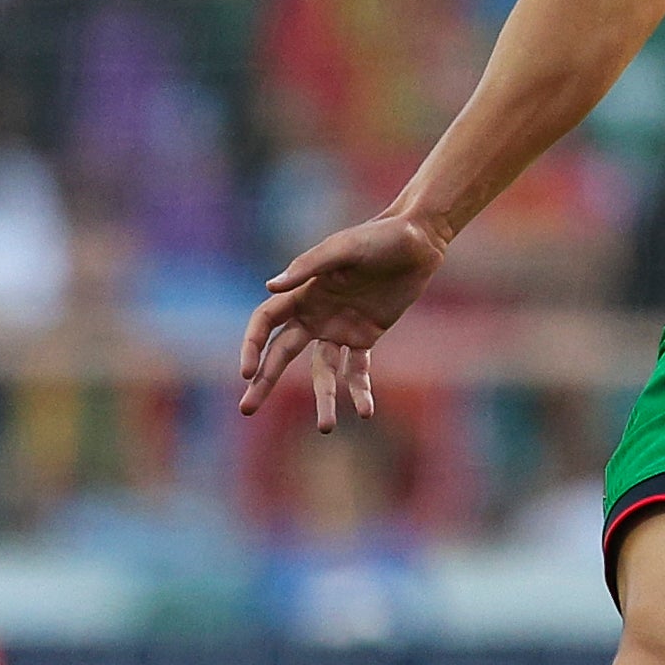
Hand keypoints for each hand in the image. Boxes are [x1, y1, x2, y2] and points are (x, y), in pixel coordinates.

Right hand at [237, 212, 447, 431]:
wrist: (417, 241)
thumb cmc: (378, 238)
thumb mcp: (344, 248)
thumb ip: (309, 266)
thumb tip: (270, 286)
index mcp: (302, 291)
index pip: (265, 322)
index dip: (252, 346)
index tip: (246, 373)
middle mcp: (314, 313)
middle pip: (281, 353)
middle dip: (264, 380)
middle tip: (247, 410)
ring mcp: (339, 327)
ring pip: (323, 370)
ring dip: (323, 398)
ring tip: (326, 427)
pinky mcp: (366, 335)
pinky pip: (357, 369)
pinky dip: (360, 390)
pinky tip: (366, 412)